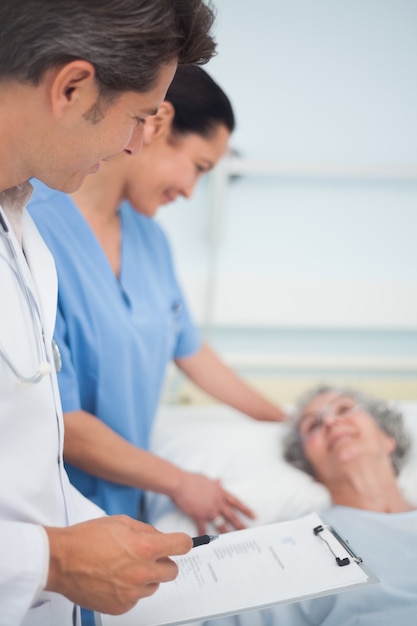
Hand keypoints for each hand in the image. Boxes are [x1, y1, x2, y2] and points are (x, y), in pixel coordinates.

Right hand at [44, 515, 191, 614]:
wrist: (60, 560)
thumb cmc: (86, 538)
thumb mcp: (121, 522)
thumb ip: (146, 530)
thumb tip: (162, 537)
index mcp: (144, 547)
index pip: (182, 545)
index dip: (183, 542)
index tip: (182, 543)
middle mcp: (142, 572)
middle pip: (173, 570)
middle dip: (164, 561)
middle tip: (148, 554)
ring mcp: (132, 592)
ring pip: (154, 585)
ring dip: (147, 576)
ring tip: (125, 566)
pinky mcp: (121, 607)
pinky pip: (137, 598)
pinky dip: (131, 589)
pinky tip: (115, 578)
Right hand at [169, 471, 255, 534]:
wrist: (180, 483)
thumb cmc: (191, 479)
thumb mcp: (206, 479)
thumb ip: (215, 482)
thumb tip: (220, 480)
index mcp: (220, 492)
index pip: (236, 502)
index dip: (245, 509)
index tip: (253, 515)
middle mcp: (217, 502)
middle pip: (232, 515)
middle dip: (241, 525)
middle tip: (248, 532)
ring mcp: (209, 509)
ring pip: (221, 524)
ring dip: (227, 532)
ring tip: (233, 541)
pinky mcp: (199, 515)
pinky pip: (203, 528)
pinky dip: (204, 535)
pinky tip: (206, 541)